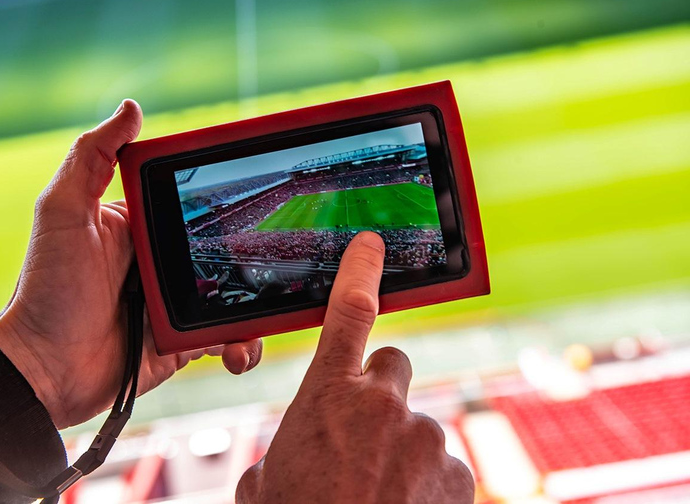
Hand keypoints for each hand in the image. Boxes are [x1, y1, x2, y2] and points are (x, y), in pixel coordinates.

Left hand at [0, 100, 261, 429]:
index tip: (260, 194)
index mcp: (142, 227)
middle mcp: (163, 263)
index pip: (194, 204)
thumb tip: (132, 108)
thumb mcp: (64, 213)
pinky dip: (241, 346)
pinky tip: (237, 353)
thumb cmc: (47, 289)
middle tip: (281, 261)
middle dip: (254, 257)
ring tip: (258, 319)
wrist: (44, 371)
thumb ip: (91, 158)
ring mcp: (177, 303)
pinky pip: (227, 339)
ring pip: (236, 297)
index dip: (228, 200)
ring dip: (257, 309)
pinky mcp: (184, 342)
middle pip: (225, 252)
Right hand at [236, 232, 473, 503]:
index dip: (360, 271)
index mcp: (328, 396)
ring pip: (416, 425)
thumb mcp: (263, 487)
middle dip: (380, 391)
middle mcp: (384, 405)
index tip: (371, 245)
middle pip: (392, 367)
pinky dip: (427, 482)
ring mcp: (426, 437)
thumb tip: (278, 466)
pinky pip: (443, 464)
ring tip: (376, 493)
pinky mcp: (459, 472)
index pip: (348, 312)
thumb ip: (278, 456)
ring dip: (401, 449)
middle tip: (364, 432)